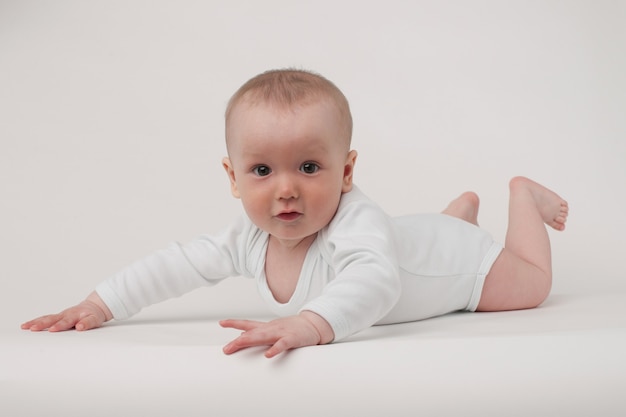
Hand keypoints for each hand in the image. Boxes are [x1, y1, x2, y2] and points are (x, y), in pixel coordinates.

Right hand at [21, 291, 112, 331]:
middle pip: (53, 319)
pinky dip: (36, 321)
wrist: (92, 307)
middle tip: (33, 328)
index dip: (60, 325)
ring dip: (36, 322)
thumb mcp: (95, 319)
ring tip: (25, 326)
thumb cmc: (93, 315)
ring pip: (46, 318)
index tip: (52, 329)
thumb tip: (80, 327)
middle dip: (43, 324)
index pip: (66, 321)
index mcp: (75, 315)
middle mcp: (66, 314)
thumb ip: (88, 323)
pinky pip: (45, 318)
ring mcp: (60, 315)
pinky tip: (26, 326)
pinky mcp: (56, 317)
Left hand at [219, 311, 334, 357]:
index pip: (248, 324)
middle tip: (226, 349)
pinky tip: (268, 355)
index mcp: (267, 327)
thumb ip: (258, 332)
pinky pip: (282, 344)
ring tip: (239, 344)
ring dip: (250, 340)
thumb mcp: (273, 329)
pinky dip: (275, 349)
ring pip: (264, 336)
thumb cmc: (292, 328)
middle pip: (252, 333)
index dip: (234, 323)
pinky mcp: (292, 338)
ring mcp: (281, 333)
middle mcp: (271, 328)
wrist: (313, 324)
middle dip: (238, 341)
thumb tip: (241, 335)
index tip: (221, 323)